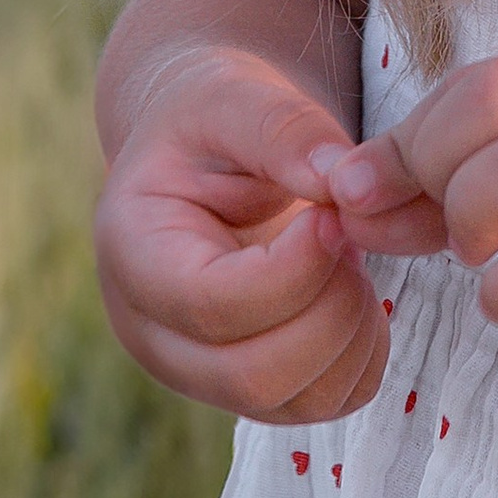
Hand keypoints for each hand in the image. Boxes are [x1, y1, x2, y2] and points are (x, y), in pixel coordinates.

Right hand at [94, 41, 440, 423]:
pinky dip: (363, 354)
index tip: (332, 215)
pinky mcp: (252, 387)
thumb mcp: (235, 95)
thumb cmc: (214, 117)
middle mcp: (154, 333)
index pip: (212, 305)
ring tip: (349, 255)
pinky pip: (325, 402)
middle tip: (348, 234)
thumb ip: (284, 129)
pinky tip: (353, 287)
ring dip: (351, 331)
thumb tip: (340, 180)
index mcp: (134, 255)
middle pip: (252, 375)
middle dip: (329, 308)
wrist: (208, 149)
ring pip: (295, 401)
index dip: (293, 271)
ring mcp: (200, 372)